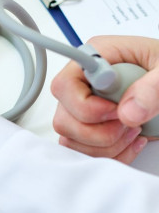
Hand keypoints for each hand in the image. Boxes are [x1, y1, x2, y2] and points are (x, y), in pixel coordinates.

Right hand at [51, 35, 158, 161]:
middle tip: (129, 123)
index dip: (86, 107)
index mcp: (98, 58)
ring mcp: (84, 107)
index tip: (116, 112)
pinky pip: (83, 151)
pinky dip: (110, 154)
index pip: (64, 86)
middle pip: (63, 119)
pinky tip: (130, 141)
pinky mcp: (90, 127)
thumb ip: (153, 87)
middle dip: (99, 132)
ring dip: (106, 145)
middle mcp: (85, 83)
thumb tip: (127, 111)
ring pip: (71, 139)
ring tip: (133, 130)